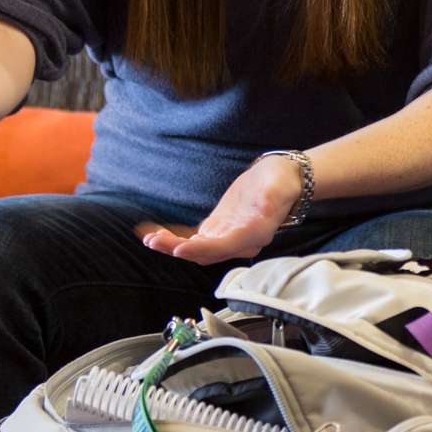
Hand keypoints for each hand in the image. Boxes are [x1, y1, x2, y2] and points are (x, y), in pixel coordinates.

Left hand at [139, 152, 306, 264]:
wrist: (280, 179)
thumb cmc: (281, 181)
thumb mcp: (280, 185)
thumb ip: (272, 197)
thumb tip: (265, 206)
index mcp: (255, 234)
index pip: (224, 247)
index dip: (201, 250)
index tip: (179, 248)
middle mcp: (239, 242)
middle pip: (205, 253)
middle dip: (178, 249)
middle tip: (154, 241)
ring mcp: (226, 238)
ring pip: (195, 249)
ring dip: (172, 246)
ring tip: (150, 238)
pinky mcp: (217, 231)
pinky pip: (192, 238)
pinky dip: (173, 237)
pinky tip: (153, 232)